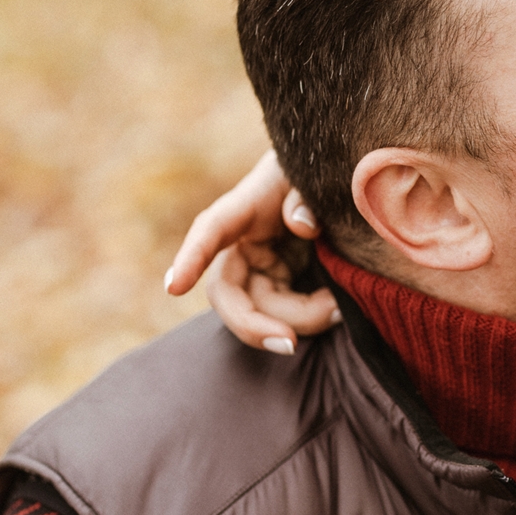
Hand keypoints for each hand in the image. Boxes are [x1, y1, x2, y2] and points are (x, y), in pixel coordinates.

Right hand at [166, 150, 339, 352]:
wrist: (333, 182)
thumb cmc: (317, 171)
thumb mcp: (313, 173)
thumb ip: (304, 193)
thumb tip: (302, 225)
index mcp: (245, 207)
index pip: (211, 229)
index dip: (191, 257)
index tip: (175, 287)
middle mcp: (243, 243)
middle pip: (228, 293)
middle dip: (253, 324)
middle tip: (291, 344)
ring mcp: (260, 268)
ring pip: (262, 310)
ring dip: (300, 320)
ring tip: (340, 309)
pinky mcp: (279, 284)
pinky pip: (285, 313)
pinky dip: (310, 317)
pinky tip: (337, 310)